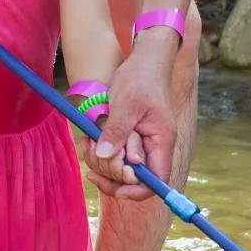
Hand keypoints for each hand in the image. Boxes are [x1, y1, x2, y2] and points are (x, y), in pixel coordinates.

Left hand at [86, 32, 179, 200]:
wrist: (144, 60)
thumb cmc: (141, 78)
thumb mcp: (126, 103)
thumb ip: (117, 131)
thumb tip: (107, 157)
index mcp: (161, 142)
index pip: (156, 181)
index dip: (136, 190)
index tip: (115, 187)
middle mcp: (154, 147)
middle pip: (134, 179)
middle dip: (111, 172)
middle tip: (93, 152)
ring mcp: (142, 144)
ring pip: (121, 169)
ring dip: (102, 161)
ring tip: (89, 143)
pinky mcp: (130, 139)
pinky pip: (115, 156)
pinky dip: (100, 152)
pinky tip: (90, 140)